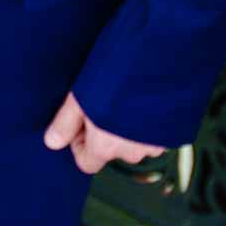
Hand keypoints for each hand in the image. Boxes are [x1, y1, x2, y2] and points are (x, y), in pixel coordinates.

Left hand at [43, 90, 165, 175]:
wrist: (159, 62)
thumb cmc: (116, 78)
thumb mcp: (80, 98)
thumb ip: (64, 124)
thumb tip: (52, 143)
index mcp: (106, 148)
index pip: (87, 164)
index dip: (80, 145)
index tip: (82, 121)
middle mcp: (133, 153)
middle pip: (112, 151)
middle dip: (107, 133)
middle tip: (105, 103)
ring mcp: (156, 144)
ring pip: (134, 142)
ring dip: (129, 128)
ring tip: (126, 98)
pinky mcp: (173, 132)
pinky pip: (154, 134)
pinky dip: (148, 122)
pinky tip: (144, 99)